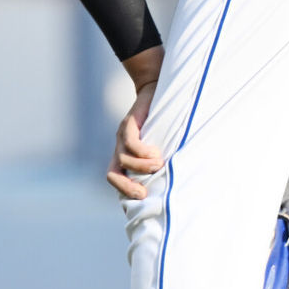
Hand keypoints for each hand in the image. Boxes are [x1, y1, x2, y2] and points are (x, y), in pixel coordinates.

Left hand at [107, 78, 163, 200]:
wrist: (154, 88)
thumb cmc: (162, 121)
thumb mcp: (160, 143)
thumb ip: (159, 160)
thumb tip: (176, 184)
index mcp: (125, 154)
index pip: (115, 178)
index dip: (125, 192)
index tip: (143, 200)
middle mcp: (120, 147)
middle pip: (112, 174)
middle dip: (127, 188)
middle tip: (146, 193)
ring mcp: (122, 135)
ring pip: (123, 160)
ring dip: (142, 167)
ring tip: (160, 163)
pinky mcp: (129, 123)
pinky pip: (130, 143)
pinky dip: (143, 152)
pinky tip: (156, 152)